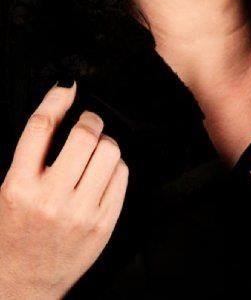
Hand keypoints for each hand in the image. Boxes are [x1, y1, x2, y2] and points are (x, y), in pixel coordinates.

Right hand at [0, 81, 128, 297]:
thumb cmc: (14, 234)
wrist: (23, 284)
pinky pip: (122, 176)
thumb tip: (61, 111)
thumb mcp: (9, 190)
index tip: (68, 88)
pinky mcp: (104, 223)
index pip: (40, 127)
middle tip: (88, 124)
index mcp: (19, 186)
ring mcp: (81, 212)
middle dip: (89, 121)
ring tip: (96, 150)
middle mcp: (51, 198)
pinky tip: (103, 172)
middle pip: (83, 135)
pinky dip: (116, 166)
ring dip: (105, 143)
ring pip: (109, 152)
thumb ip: (33, 154)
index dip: (56, 99)